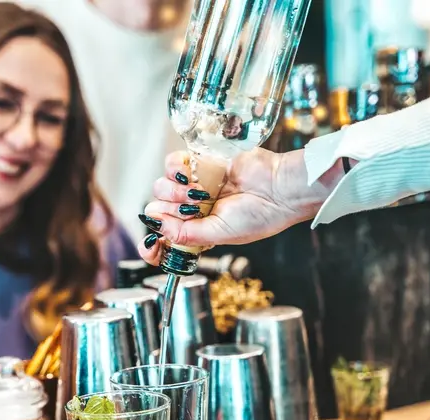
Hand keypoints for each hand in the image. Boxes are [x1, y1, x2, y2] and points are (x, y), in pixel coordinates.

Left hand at [138, 149, 343, 262]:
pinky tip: (194, 176)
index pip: (163, 240)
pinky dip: (176, 169)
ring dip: (175, 191)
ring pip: (161, 187)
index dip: (151, 244)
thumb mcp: (219, 234)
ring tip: (199, 193)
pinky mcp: (199, 164)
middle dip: (168, 212)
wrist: (278, 189)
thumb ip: (186, 234)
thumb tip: (157, 228)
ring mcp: (194, 187)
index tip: (150, 245)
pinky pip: (172, 164)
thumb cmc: (259, 216)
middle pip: (157, 210)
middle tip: (191, 209)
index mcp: (196, 232)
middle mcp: (192, 210)